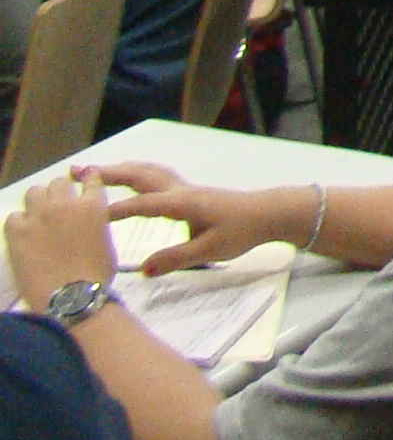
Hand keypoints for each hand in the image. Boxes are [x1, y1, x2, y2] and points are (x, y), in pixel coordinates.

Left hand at [7, 170, 121, 305]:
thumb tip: (83, 222)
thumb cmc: (95, 275)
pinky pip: (14, 216)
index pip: (91, 178)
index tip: (84, 181)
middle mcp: (65, 204)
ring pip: (34, 192)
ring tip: (39, 218)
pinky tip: (24, 235)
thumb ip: (94, 223)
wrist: (72, 298)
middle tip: (59, 208)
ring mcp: (39, 216)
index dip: (87, 179)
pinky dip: (19, 223)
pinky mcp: (17, 231)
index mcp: (92, 206)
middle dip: (60, 193)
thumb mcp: (105, 242)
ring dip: (38, 202)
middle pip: (58, 183)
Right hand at [83, 166, 288, 274]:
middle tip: (77, 172)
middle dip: (108, 174)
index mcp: (183, 203)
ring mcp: (185, 188)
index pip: (144, 205)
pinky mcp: (189, 192)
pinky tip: (127, 178)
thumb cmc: (242, 231)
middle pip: (140, 176)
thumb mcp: (210, 250)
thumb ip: (176, 259)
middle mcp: (181, 190)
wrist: (269, 213)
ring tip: (92, 170)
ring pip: (147, 172)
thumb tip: (143, 270)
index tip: (89, 215)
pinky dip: (135, 173)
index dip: (117, 210)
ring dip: (120, 169)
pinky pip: (156, 176)